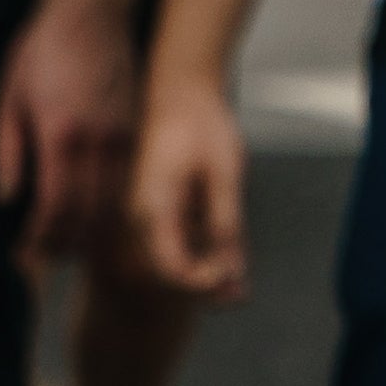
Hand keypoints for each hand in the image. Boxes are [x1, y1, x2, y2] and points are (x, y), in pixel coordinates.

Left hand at [0, 0, 144, 262]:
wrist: (91, 11)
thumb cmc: (44, 51)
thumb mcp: (10, 98)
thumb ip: (6, 152)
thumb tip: (5, 197)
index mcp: (61, 136)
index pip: (55, 207)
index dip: (39, 239)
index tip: (22, 255)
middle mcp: (98, 143)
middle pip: (85, 215)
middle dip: (61, 246)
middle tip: (39, 262)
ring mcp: (122, 137)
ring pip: (112, 205)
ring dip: (88, 235)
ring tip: (64, 250)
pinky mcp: (134, 130)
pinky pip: (126, 184)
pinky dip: (109, 211)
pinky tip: (92, 221)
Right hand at [130, 67, 251, 301]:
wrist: (180, 89)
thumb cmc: (201, 125)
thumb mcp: (223, 174)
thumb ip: (225, 222)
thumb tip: (230, 268)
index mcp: (153, 208)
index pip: (171, 266)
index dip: (201, 283)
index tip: (232, 281)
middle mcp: (143, 215)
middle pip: (170, 268)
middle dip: (206, 285)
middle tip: (242, 296)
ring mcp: (149, 211)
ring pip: (175, 256)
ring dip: (206, 272)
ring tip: (239, 290)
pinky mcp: (160, 206)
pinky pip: (179, 238)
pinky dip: (203, 252)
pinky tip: (229, 263)